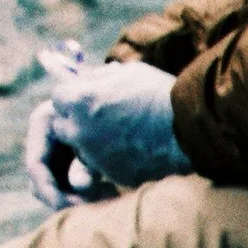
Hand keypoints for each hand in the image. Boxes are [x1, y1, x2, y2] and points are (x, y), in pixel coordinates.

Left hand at [33, 60, 194, 204]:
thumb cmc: (160, 95)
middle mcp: (80, 130)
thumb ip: (99, 78)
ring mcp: (95, 157)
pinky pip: (102, 166)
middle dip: (76, 121)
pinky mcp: (112, 175)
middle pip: (63, 126)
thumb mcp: (126, 73)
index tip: (88, 98)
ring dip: (92, 142)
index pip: (59, 98)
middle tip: (101, 118)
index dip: (74, 97)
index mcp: (80, 100)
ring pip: (81, 149)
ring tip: (121, 134)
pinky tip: (133, 149)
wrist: (189, 130)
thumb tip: (87, 78)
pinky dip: (112, 159)